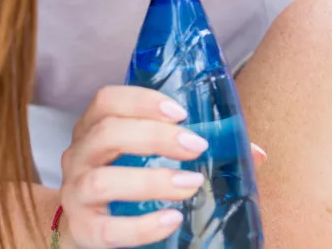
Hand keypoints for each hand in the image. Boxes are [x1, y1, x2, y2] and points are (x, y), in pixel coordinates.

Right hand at [59, 86, 267, 247]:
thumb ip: (199, 149)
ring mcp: (74, 194)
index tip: (181, 111)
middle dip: (155, 137)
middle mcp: (78, 155)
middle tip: (196, 146)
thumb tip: (256, 153)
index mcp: (96, 128)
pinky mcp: (81, 230)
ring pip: (101, 181)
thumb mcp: (155, 158)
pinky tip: (171, 219)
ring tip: (191, 184)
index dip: (142, 100)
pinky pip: (105, 229)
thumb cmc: (132, 182)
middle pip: (106, 134)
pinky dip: (141, 226)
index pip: (106, 100)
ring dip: (151, 180)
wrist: (91, 227)